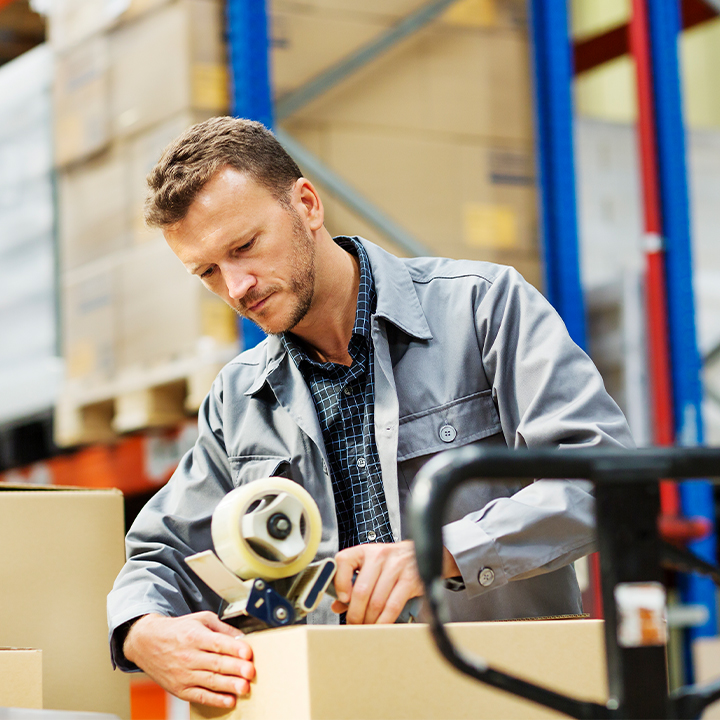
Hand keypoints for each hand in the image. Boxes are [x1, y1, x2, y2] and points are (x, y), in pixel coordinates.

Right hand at [123, 612, 254, 707]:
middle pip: (216, 663)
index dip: (233, 648)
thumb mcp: (200, 620)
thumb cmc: (177, 630)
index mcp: (195, 636)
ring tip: (244, 687)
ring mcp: (184, 674)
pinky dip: (215, 700)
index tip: (248, 652)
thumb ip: (222, 628)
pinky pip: (200, 696)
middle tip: (250, 672)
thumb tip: (242, 637)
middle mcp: (189, 656)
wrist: (147, 643)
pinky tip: (229, 701)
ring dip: (229, 685)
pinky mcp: (180, 689)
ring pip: (210, 681)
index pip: (217, 643)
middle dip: (235, 668)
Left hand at [331, 540, 423, 623]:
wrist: (419, 554)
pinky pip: (393, 606)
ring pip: (376, 601)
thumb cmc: (390, 562)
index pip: (344, 560)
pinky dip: (384, 620)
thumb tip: (337, 605)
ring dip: (369, 620)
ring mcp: (396, 566)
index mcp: (364, 551)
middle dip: (355, 613)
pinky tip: (380, 625)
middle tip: (354, 624)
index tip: (342, 599)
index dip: (339, 583)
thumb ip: (352, 583)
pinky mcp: (410, 580)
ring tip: (366, 627)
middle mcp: (379, 556)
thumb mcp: (369, 566)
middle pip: (361, 590)